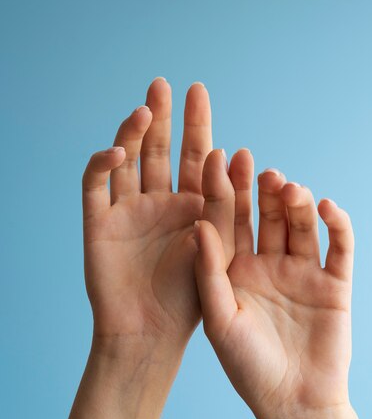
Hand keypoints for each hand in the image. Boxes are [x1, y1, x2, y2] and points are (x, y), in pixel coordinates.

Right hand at [82, 78, 235, 359]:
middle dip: (162, 119)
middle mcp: (158, 204)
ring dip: (133, 134)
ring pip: (128, 161)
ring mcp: (127, 211)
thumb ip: (223, 205)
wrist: (151, 333)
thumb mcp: (216, 247)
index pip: (193, 159)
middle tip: (166, 85)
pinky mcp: (98, 222)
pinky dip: (103, 165)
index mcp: (189, 208)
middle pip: (159, 151)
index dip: (196, 127)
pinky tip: (118, 151)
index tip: (200, 95)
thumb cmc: (189, 297)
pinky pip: (96, 186)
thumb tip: (228, 153)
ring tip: (146, 108)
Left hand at [194, 157, 353, 418]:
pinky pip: (338, 247)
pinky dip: (335, 225)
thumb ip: (208, 272)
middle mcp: (266, 266)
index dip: (221, 191)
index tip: (217, 157)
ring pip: (299, 226)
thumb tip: (198, 224)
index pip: (226, 222)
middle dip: (258, 190)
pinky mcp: (333, 283)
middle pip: (262, 217)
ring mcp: (301, 272)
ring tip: (287, 187)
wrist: (294, 403)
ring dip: (294, 203)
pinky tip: (325, 207)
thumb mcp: (219, 319)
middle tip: (253, 164)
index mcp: (233, 272)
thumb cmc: (248, 367)